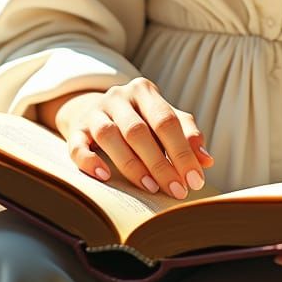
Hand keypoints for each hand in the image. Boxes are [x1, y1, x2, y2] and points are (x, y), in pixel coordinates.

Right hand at [38, 79, 213, 199]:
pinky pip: (77, 146)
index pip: (167, 120)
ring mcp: (94, 112)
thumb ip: (186, 134)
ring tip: (150, 188)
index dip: (182, 151)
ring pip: (109, 136)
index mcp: (145, 91)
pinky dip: (90, 161)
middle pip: (139, 130)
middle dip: (160, 164)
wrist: (94, 109)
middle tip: (176, 190)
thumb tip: (206, 160)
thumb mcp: (163, 119)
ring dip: (131, 165)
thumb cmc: (140, 118)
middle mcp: (119, 96)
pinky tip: (104, 177)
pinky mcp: (75, 130)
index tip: (195, 180)